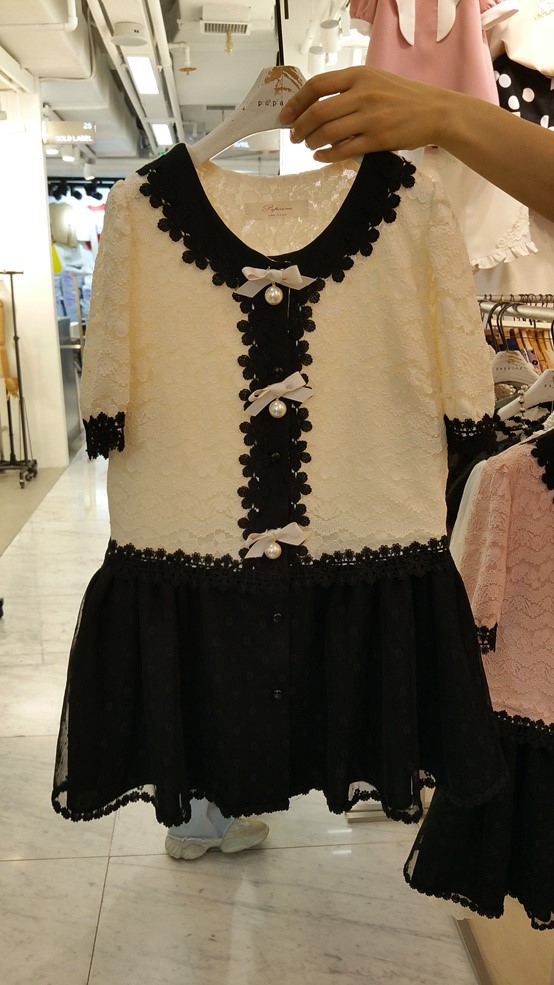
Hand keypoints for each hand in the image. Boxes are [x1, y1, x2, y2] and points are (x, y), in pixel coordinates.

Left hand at [279, 67, 447, 161]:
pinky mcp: (378, 139)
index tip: (285, 115)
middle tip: (294, 136)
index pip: (317, 85)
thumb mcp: (376, 81)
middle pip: (318, 111)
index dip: (296, 102)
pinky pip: (344, 149)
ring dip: (311, 142)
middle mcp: (363, 93)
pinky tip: (320, 156)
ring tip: (308, 146)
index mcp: (359, 75)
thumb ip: (348, 89)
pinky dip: (327, 155)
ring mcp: (371, 117)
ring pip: (328, 132)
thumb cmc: (403, 98)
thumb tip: (314, 106)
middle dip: (300, 126)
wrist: (436, 111)